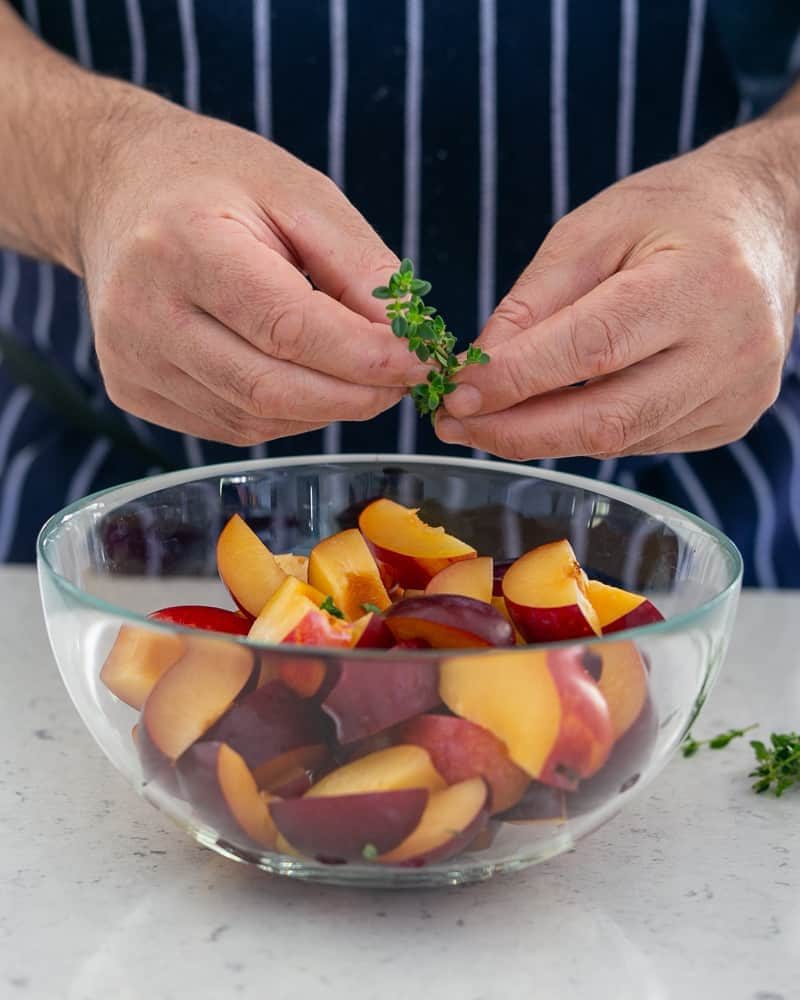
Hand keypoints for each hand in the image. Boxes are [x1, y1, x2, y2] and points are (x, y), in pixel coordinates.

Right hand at [76, 91, 423, 444]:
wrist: (119, 190)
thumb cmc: (216, 180)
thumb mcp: (300, 192)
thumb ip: (359, 267)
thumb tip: (406, 339)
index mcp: (183, 243)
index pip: (287, 327)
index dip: (363, 357)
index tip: (418, 362)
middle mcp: (144, 310)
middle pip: (269, 388)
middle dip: (353, 396)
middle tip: (399, 382)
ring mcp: (131, 359)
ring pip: (253, 419)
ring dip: (322, 409)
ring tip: (355, 376)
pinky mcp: (132, 390)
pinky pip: (229, 426)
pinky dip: (283, 416)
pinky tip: (301, 381)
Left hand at [437, 117, 799, 460]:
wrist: (768, 224)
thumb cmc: (675, 214)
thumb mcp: (593, 229)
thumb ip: (533, 301)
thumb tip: (477, 371)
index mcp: (698, 282)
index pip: (592, 348)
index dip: (516, 380)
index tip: (455, 395)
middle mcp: (731, 348)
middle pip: (607, 418)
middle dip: (518, 431)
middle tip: (456, 426)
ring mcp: (737, 394)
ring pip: (618, 440)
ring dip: (544, 436)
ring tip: (493, 417)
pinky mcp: (731, 420)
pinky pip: (640, 443)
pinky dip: (588, 432)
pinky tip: (559, 409)